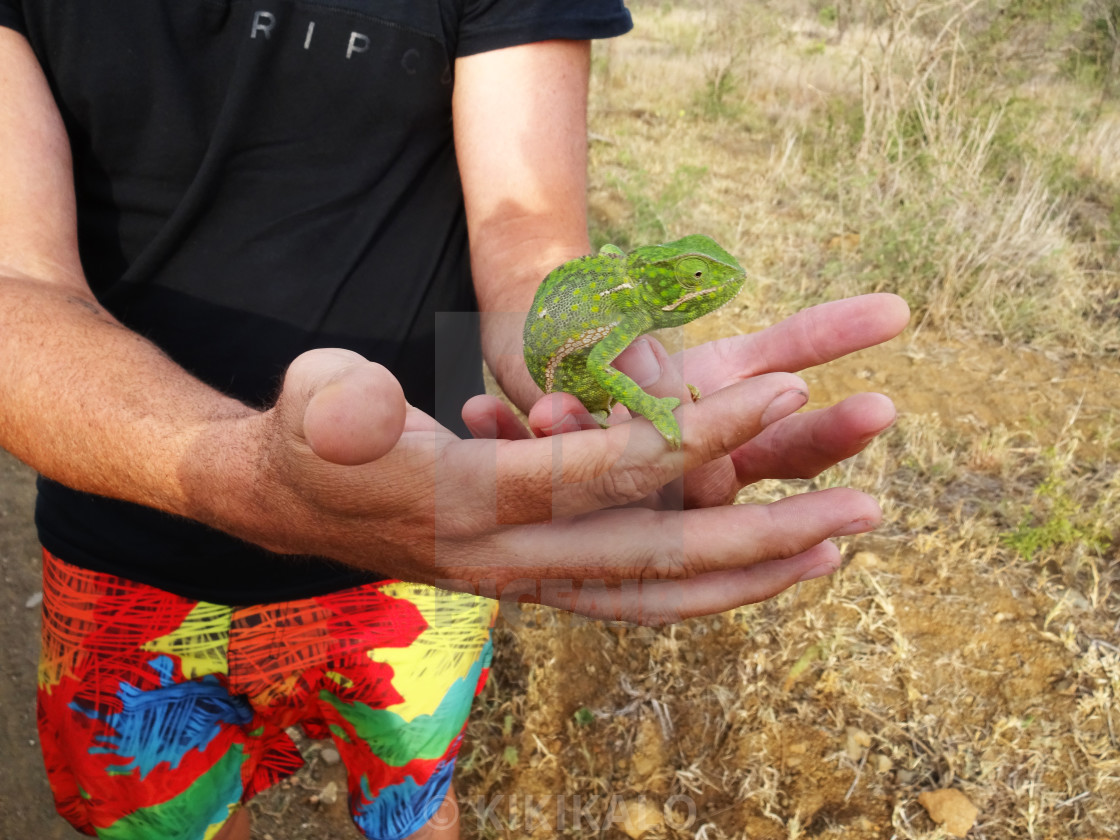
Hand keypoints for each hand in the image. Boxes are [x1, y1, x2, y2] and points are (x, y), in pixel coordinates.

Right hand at [222, 296, 901, 624]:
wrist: (297, 502)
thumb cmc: (310, 440)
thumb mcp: (311, 404)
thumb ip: (336, 405)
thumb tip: (362, 408)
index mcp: (471, 502)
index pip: (601, 474)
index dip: (691, 435)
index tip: (782, 391)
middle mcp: (513, 560)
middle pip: (655, 553)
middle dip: (762, 530)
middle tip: (863, 506)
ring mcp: (532, 580)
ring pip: (658, 594)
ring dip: (752, 575)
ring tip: (838, 547)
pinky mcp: (542, 579)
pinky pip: (637, 597)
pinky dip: (707, 588)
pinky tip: (763, 566)